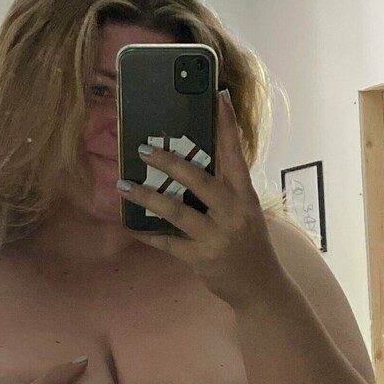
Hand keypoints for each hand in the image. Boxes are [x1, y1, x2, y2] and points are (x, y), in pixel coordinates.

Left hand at [116, 90, 282, 308]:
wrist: (260, 287)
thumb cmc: (249, 244)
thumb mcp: (245, 212)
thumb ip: (224, 190)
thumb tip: (190, 165)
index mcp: (245, 195)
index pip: (235, 154)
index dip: (227, 125)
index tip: (218, 97)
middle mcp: (232, 212)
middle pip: (199, 180)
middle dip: (169, 163)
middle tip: (143, 149)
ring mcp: (216, 236)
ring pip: (176, 211)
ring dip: (146, 196)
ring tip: (123, 185)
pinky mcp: (200, 257)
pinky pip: (166, 242)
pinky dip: (146, 233)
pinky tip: (129, 225)